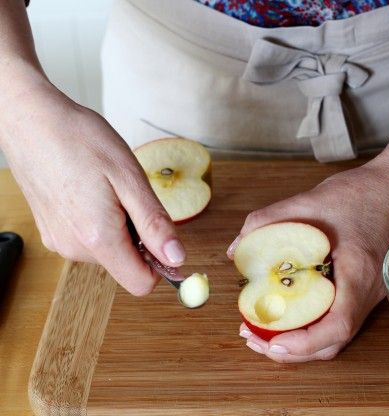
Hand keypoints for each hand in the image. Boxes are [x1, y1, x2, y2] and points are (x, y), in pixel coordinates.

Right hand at [0, 83, 184, 294]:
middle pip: (126, 264)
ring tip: (106, 188)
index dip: (161, 264)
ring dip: (119, 226)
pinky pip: (89, 239)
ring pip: (109, 251)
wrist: (31, 120)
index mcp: (98, 239)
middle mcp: (75, 249)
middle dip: (138, 236)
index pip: (141, 283)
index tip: (164, 236)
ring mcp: (59, 241)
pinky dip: (99, 220)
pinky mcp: (52, 232)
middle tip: (128, 195)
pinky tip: (90, 190)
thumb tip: (177, 259)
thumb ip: (155, 224)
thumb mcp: (130, 179)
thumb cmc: (80, 141)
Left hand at [227, 160, 388, 362]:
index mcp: (360, 273)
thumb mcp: (309, 201)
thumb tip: (236, 249)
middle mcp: (368, 292)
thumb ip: (268, 221)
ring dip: (299, 341)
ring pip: (335, 335)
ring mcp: (368, 294)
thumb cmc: (362, 192)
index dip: (305, 342)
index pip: (338, 324)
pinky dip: (310, 325)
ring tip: (262, 331)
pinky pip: (337, 318)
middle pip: (334, 341)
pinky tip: (287, 312)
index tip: (272, 343)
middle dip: (292, 350)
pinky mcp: (363, 290)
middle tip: (252, 337)